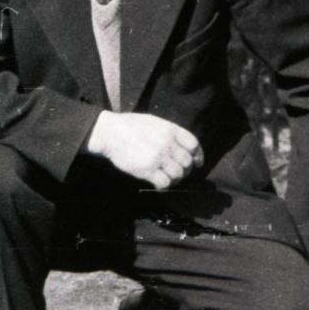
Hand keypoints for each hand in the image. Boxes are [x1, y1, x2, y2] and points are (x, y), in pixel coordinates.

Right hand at [86, 112, 202, 190]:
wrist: (110, 133)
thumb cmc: (129, 126)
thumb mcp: (153, 122)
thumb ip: (169, 132)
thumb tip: (182, 146)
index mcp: (170, 130)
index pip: (193, 144)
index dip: (198, 155)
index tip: (197, 162)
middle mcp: (167, 144)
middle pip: (187, 162)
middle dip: (185, 169)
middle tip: (178, 172)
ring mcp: (158, 157)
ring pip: (178, 174)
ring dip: (175, 179)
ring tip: (168, 179)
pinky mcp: (147, 170)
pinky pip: (164, 183)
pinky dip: (164, 187)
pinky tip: (159, 185)